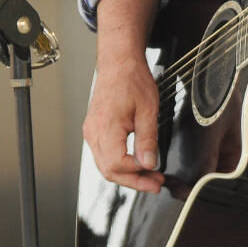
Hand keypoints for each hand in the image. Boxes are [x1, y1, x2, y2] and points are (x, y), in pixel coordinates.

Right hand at [82, 0, 164, 192]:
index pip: (117, 164)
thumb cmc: (132, 79)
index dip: (137, 173)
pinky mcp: (94, 130)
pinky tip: (136, 165)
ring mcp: (91, 131)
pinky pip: (104, 155)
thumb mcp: (148, 109)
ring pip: (105, 165)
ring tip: (149, 177)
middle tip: (155, 184)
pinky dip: (119, 164)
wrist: (119, 62)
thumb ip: (148, 139)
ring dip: (127, 175)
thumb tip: (149, 163)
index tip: (155, 171)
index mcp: (105, 127)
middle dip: (133, 181)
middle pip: (108, 170)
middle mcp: (93, 132)